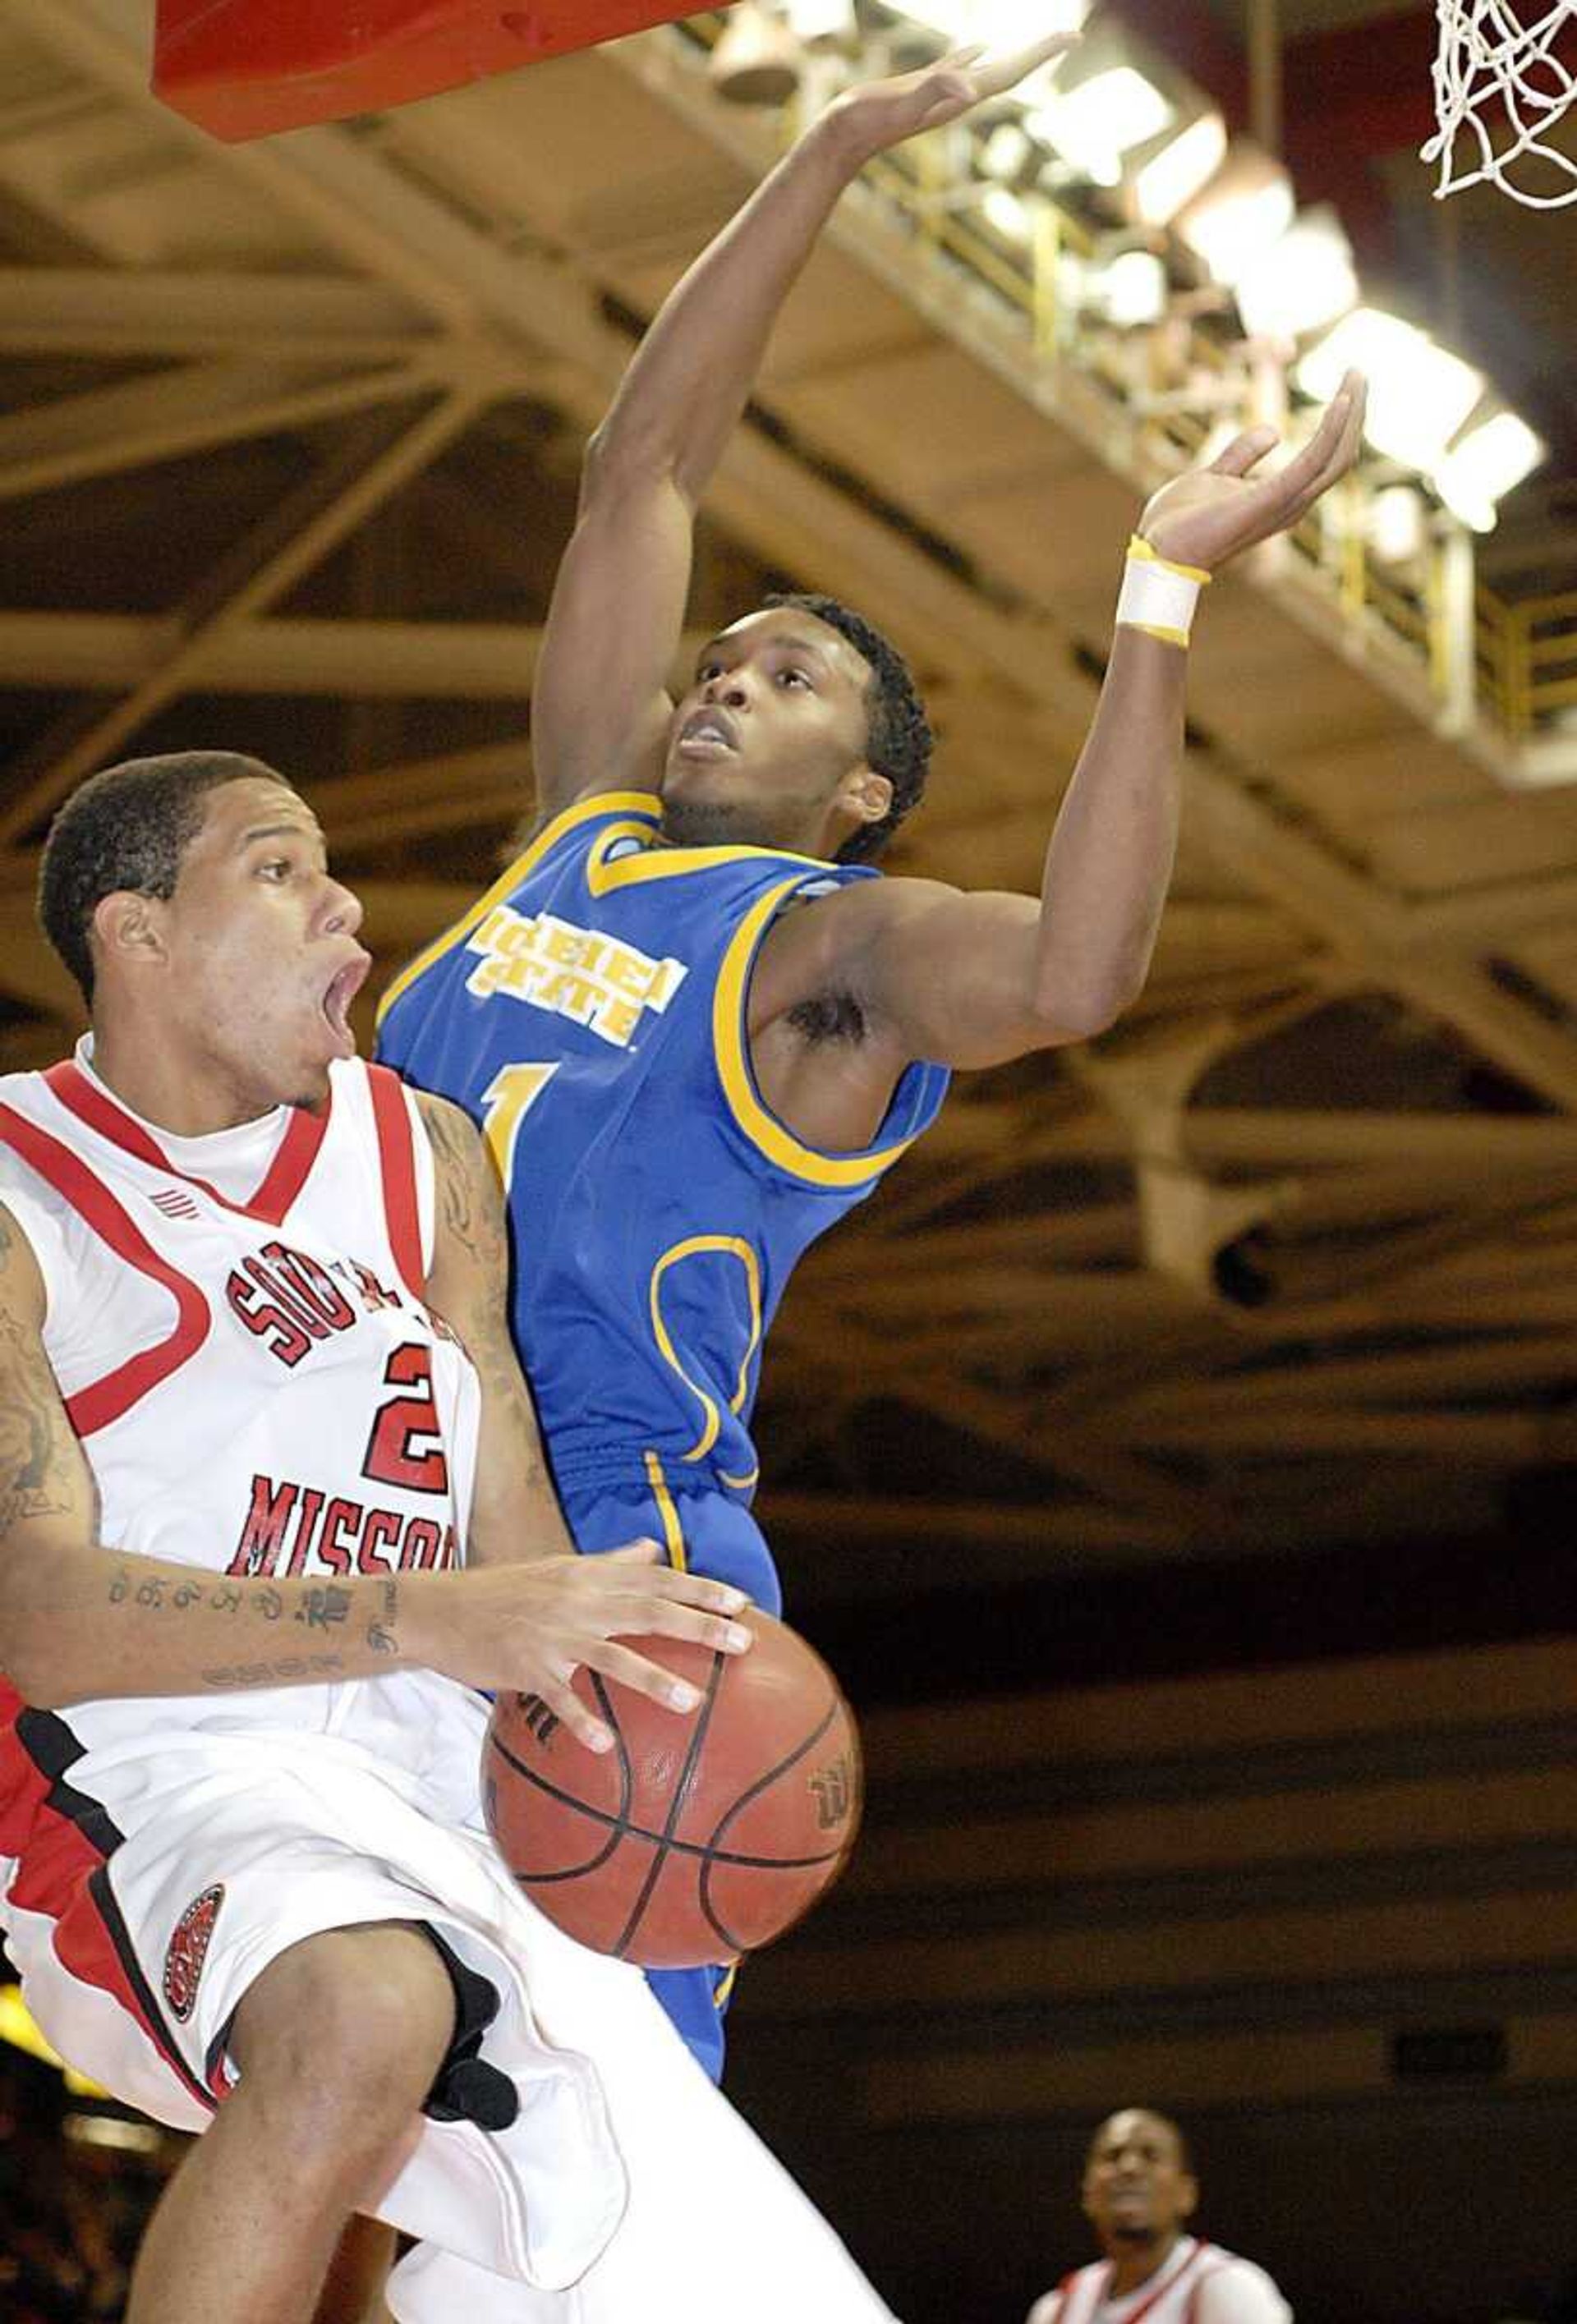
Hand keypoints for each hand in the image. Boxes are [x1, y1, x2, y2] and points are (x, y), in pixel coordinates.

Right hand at [441, 1540, 751, 1751]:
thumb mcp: (559, 1567)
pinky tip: (606, 1746)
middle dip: (699, 1625)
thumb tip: (654, 1549)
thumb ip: (610, 1562)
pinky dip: (582, 1721)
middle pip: (649, 1610)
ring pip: (612, 1657)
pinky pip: (560, 1698)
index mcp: (588, 1575)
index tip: (740, 1603)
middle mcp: (578, 1600)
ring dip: (654, 1680)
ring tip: (694, 1703)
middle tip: (744, 1642)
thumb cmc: (504, 1591)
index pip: (656, 1578)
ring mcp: (553, 1636)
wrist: (438, 1609)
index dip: (700, 1589)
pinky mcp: (527, 1669)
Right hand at [822, 29, 1078, 165]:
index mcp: (961, 98)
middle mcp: (958, 98)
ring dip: (1014, 55)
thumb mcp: (906, 101)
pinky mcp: (922, 87)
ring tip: (1037, 43)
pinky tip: (980, 46)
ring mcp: (941, 93)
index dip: (1042, 53)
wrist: (844, 138)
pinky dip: (972, 53)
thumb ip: (938, 91)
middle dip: (1040, 53)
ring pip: (988, 69)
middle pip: (1010, 71)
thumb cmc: (871, 122)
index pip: (1012, 72)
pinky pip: (957, 65)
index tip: (1073, 35)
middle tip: (1071, 34)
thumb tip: (971, 91)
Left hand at [1137, 371, 1367, 574]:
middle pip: (1341, 455)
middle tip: (1357, 369)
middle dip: (1355, 412)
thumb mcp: (1215, 475)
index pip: (1327, 459)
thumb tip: (1274, 431)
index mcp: (1282, 498)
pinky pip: (1313, 461)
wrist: (1158, 551)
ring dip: (1350, 413)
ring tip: (1356, 372)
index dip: (1342, 423)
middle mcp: (1292, 503)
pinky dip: (1332, 429)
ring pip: (1336, 456)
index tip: (1347, 385)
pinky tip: (1341, 400)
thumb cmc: (1181, 522)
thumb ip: (1243, 455)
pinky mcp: (1270, 499)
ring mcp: (1284, 503)